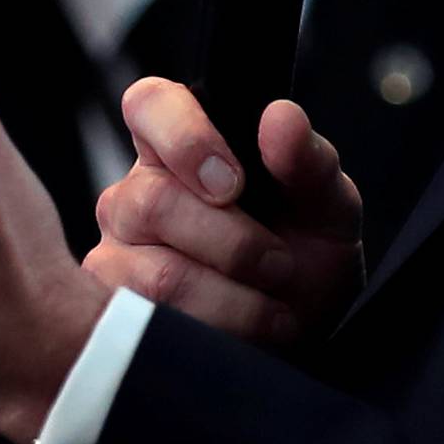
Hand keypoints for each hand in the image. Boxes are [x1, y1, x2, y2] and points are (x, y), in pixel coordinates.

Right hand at [85, 81, 364, 344]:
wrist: (307, 338)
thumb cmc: (308, 257)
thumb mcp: (328, 207)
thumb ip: (309, 159)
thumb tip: (280, 116)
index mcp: (180, 146)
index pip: (149, 105)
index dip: (184, 137)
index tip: (233, 182)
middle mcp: (135, 192)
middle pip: (154, 200)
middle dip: (235, 244)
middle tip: (280, 263)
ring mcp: (119, 252)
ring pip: (160, 273)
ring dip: (236, 300)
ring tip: (272, 307)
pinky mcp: (115, 310)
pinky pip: (155, 322)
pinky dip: (217, 333)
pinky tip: (243, 335)